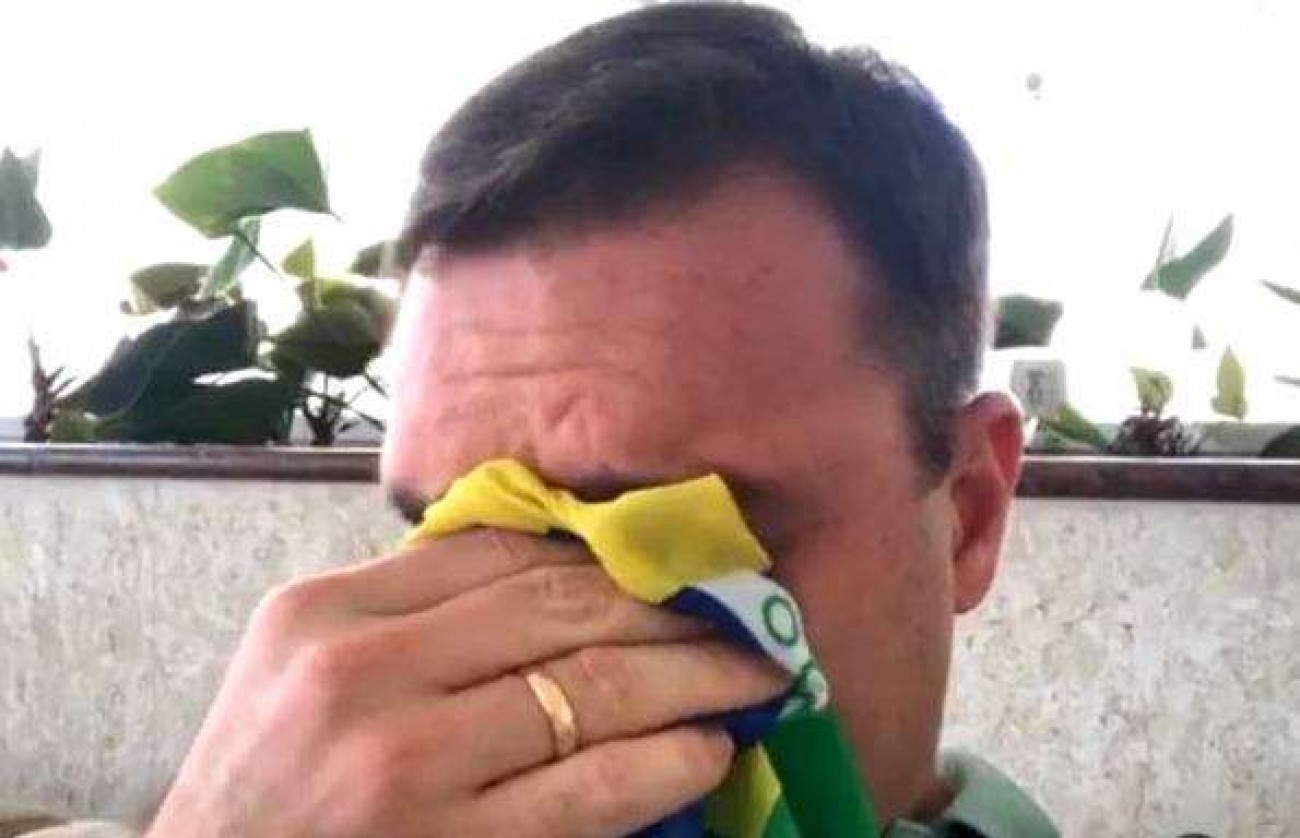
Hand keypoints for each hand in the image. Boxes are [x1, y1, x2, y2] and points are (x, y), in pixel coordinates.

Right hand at [146, 529, 787, 837]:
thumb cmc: (261, 794)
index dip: (607, 550)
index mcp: (324, 610)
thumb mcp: (300, 673)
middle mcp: (360, 671)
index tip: (671, 557)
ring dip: (693, 676)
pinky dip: (667, 761)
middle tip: (742, 608)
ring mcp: (402, 763)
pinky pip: (591, 788)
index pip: (498, 548)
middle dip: (669, 604)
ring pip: (591, 687)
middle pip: (557, 605)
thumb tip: (561, 578)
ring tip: (750, 673)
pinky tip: (707, 748)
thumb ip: (406, 615)